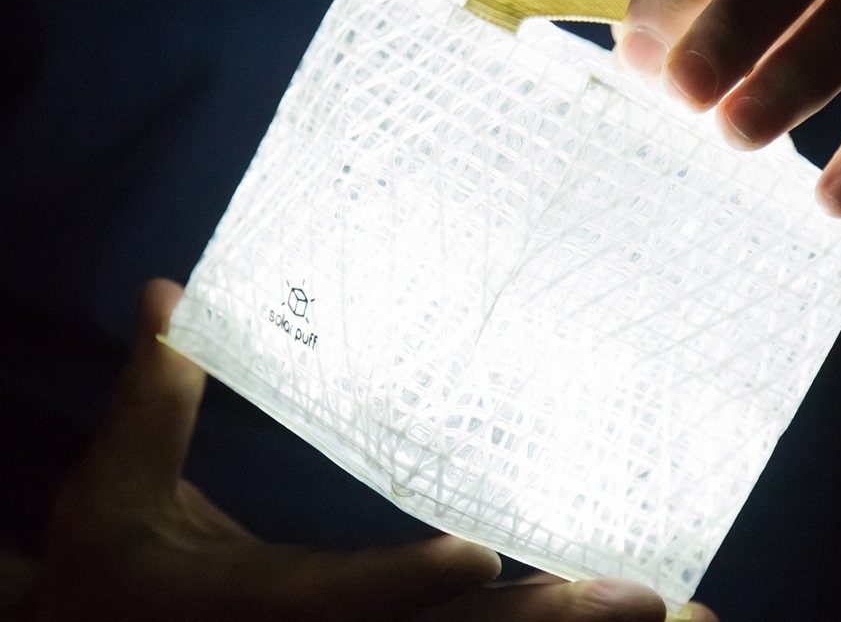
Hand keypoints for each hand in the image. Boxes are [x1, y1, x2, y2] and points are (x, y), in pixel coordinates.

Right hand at [10, 279, 716, 620]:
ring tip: (682, 608)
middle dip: (546, 621)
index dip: (404, 579)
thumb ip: (154, 399)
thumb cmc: (114, 570)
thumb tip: (166, 295)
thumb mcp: (114, 492)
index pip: (342, 596)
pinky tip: (636, 612)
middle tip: (646, 594)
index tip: (475, 550)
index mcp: (261, 604)